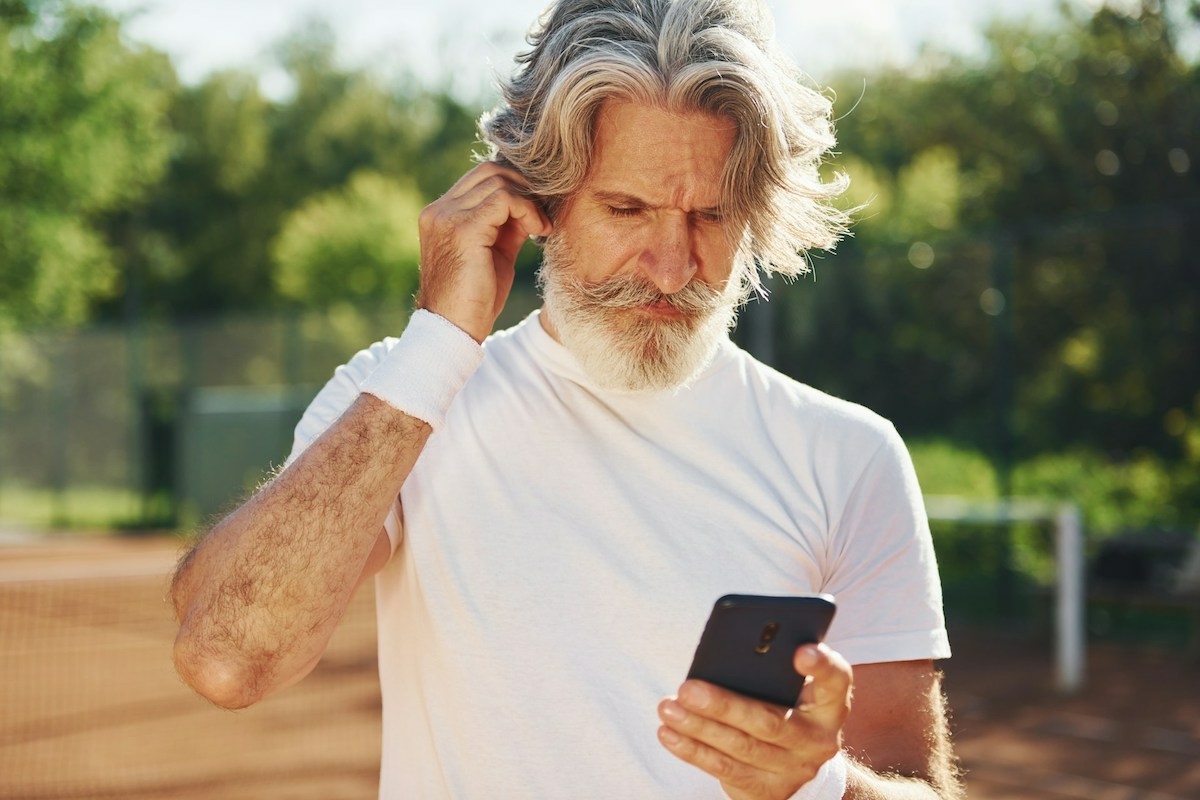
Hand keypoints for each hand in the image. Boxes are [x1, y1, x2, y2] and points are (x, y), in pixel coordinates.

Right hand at [415, 162, 552, 341]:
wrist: (454, 330)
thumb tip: (531, 203)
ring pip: (498, 180)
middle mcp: (439, 210)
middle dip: (524, 187)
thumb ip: (506, 225)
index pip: (481, 176)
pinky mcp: (463, 228)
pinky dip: (527, 210)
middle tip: (543, 216)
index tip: (537, 211)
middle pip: (490, 170)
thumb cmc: (475, 299)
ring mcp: (448, 217)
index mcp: (441, 214)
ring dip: (529, 200)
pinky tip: (537, 231)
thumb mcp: (494, 253)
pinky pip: (504, 198)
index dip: (515, 186)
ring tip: (541, 228)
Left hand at [658, 644, 852, 799]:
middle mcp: (818, 738)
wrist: (797, 764)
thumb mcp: (790, 687)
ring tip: (668, 708)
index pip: (836, 679)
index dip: (821, 665)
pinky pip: (725, 770)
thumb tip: (723, 653)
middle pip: (770, 721)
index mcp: (829, 702)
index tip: (800, 651)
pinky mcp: (768, 790)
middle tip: (687, 688)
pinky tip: (669, 733)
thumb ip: (771, 668)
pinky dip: (693, 750)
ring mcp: (794, 769)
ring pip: (741, 748)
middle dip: (724, 705)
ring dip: (699, 728)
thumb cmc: (784, 705)